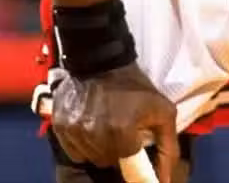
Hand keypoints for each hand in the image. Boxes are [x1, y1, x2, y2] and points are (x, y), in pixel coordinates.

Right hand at [52, 63, 178, 181]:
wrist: (101, 57)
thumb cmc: (134, 84)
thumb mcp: (162, 110)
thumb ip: (168, 147)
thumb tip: (166, 181)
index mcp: (121, 133)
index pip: (129, 168)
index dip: (134, 161)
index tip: (135, 150)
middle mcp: (95, 136)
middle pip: (109, 163)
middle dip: (119, 152)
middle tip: (123, 132)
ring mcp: (75, 132)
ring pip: (92, 158)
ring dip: (101, 148)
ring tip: (107, 126)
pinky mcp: (61, 126)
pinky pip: (75, 151)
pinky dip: (84, 144)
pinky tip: (91, 125)